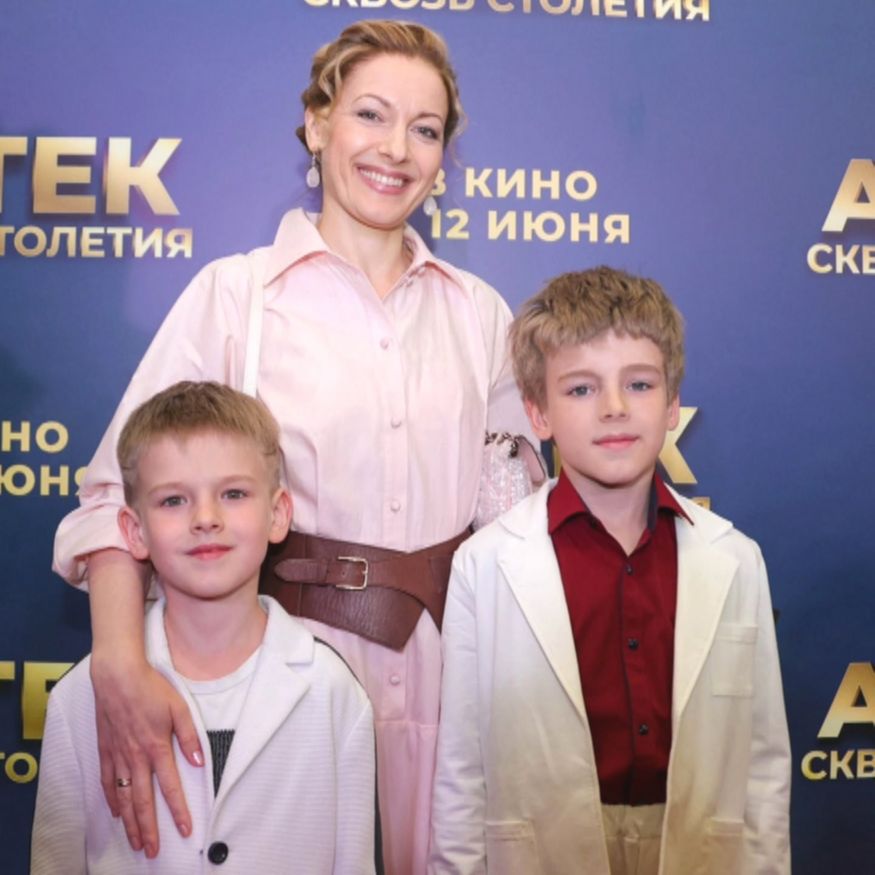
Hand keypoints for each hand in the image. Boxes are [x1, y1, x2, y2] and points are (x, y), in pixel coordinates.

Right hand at [91, 654, 202, 857]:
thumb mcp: (179, 708)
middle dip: (149, 829)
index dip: (179, 811)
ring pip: (124, 797)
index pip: (170, 787)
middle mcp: (136, 758)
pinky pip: (107, 782)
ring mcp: (118, 756)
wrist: (117, 676)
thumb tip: (199, 763)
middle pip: (143, 802)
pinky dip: (112, 800)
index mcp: (157, 748)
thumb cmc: (151, 688)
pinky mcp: (105, 750)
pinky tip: (116, 812)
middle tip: (153, 851)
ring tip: (135, 842)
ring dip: (130, 822)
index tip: (186, 830)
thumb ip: (190, 737)